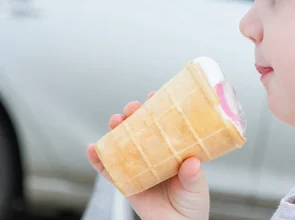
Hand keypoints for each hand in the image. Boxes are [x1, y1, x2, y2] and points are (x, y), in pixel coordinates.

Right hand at [87, 91, 209, 219]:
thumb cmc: (192, 204)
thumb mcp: (196, 186)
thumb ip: (192, 175)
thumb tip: (191, 162)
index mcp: (174, 149)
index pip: (165, 123)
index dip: (158, 107)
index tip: (154, 96)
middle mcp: (155, 154)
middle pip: (140, 129)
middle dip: (134, 114)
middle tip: (133, 108)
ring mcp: (138, 167)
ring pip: (122, 143)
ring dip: (116, 130)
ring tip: (116, 121)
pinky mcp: (125, 183)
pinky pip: (108, 169)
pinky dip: (98, 158)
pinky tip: (93, 148)